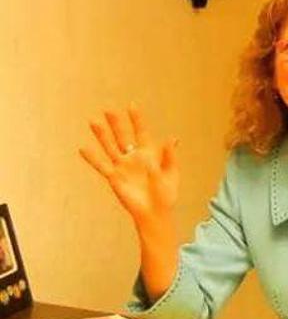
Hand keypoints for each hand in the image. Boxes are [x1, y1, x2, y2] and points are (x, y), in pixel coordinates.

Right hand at [79, 106, 179, 226]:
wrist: (156, 213)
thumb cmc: (166, 194)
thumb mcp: (171, 173)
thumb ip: (170, 156)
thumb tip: (172, 139)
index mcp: (149, 154)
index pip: (142, 133)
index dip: (137, 120)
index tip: (132, 105)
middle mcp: (133, 157)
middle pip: (123, 136)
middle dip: (116, 123)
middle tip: (108, 109)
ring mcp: (123, 167)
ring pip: (110, 147)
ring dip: (102, 135)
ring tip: (93, 121)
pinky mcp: (115, 178)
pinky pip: (102, 166)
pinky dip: (92, 158)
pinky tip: (83, 148)